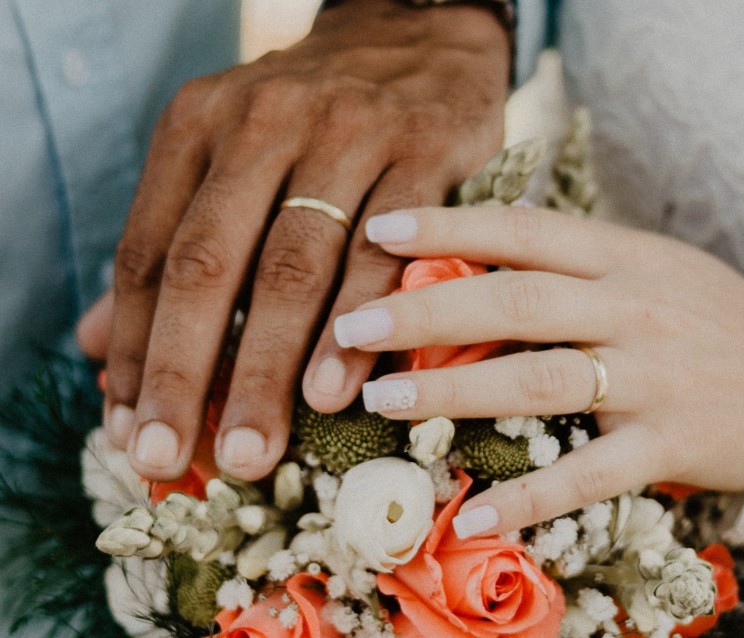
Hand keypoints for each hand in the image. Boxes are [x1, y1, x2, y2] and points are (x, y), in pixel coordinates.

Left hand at [76, 0, 509, 481]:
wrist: (414, 37)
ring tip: (253, 444)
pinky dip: (360, 322)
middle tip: (172, 458)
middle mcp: (264, 122)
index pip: (150, 252)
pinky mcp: (422, 151)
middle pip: (211, 263)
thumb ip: (168, 242)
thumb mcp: (225, 154)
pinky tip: (340, 387)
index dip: (134, 348)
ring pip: (296, 265)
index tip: (129, 428)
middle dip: (187, 371)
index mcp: (200, 125)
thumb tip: (96, 343)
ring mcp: (348, 133)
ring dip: (270, 364)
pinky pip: (389, 248)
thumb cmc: (314, 116)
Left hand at [334, 205, 743, 535]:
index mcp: (624, 257)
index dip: (449, 226)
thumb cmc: (704, 317)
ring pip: (540, 380)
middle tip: (350, 326)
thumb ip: (572, 263)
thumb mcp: (647, 267)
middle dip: (425, 313)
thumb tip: (476, 252)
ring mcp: (652, 378)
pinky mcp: (670, 443)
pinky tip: (476, 509)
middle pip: (515, 304)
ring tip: (383, 398)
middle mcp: (633, 309)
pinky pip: (591, 472)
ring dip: (454, 391)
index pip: (524, 231)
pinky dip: (533, 494)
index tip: (379, 230)